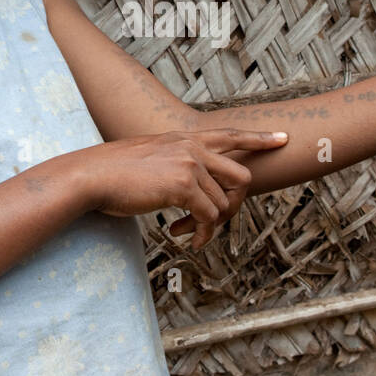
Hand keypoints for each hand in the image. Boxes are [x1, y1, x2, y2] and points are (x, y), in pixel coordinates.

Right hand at [79, 128, 288, 250]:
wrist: (93, 176)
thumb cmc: (115, 173)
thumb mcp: (151, 157)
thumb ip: (176, 163)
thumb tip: (191, 186)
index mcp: (186, 138)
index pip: (231, 135)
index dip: (259, 138)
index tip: (283, 139)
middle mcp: (193, 147)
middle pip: (242, 176)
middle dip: (235, 204)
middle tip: (214, 222)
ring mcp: (190, 164)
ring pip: (224, 203)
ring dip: (210, 226)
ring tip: (188, 235)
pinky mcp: (183, 186)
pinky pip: (209, 217)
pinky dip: (201, 234)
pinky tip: (187, 240)